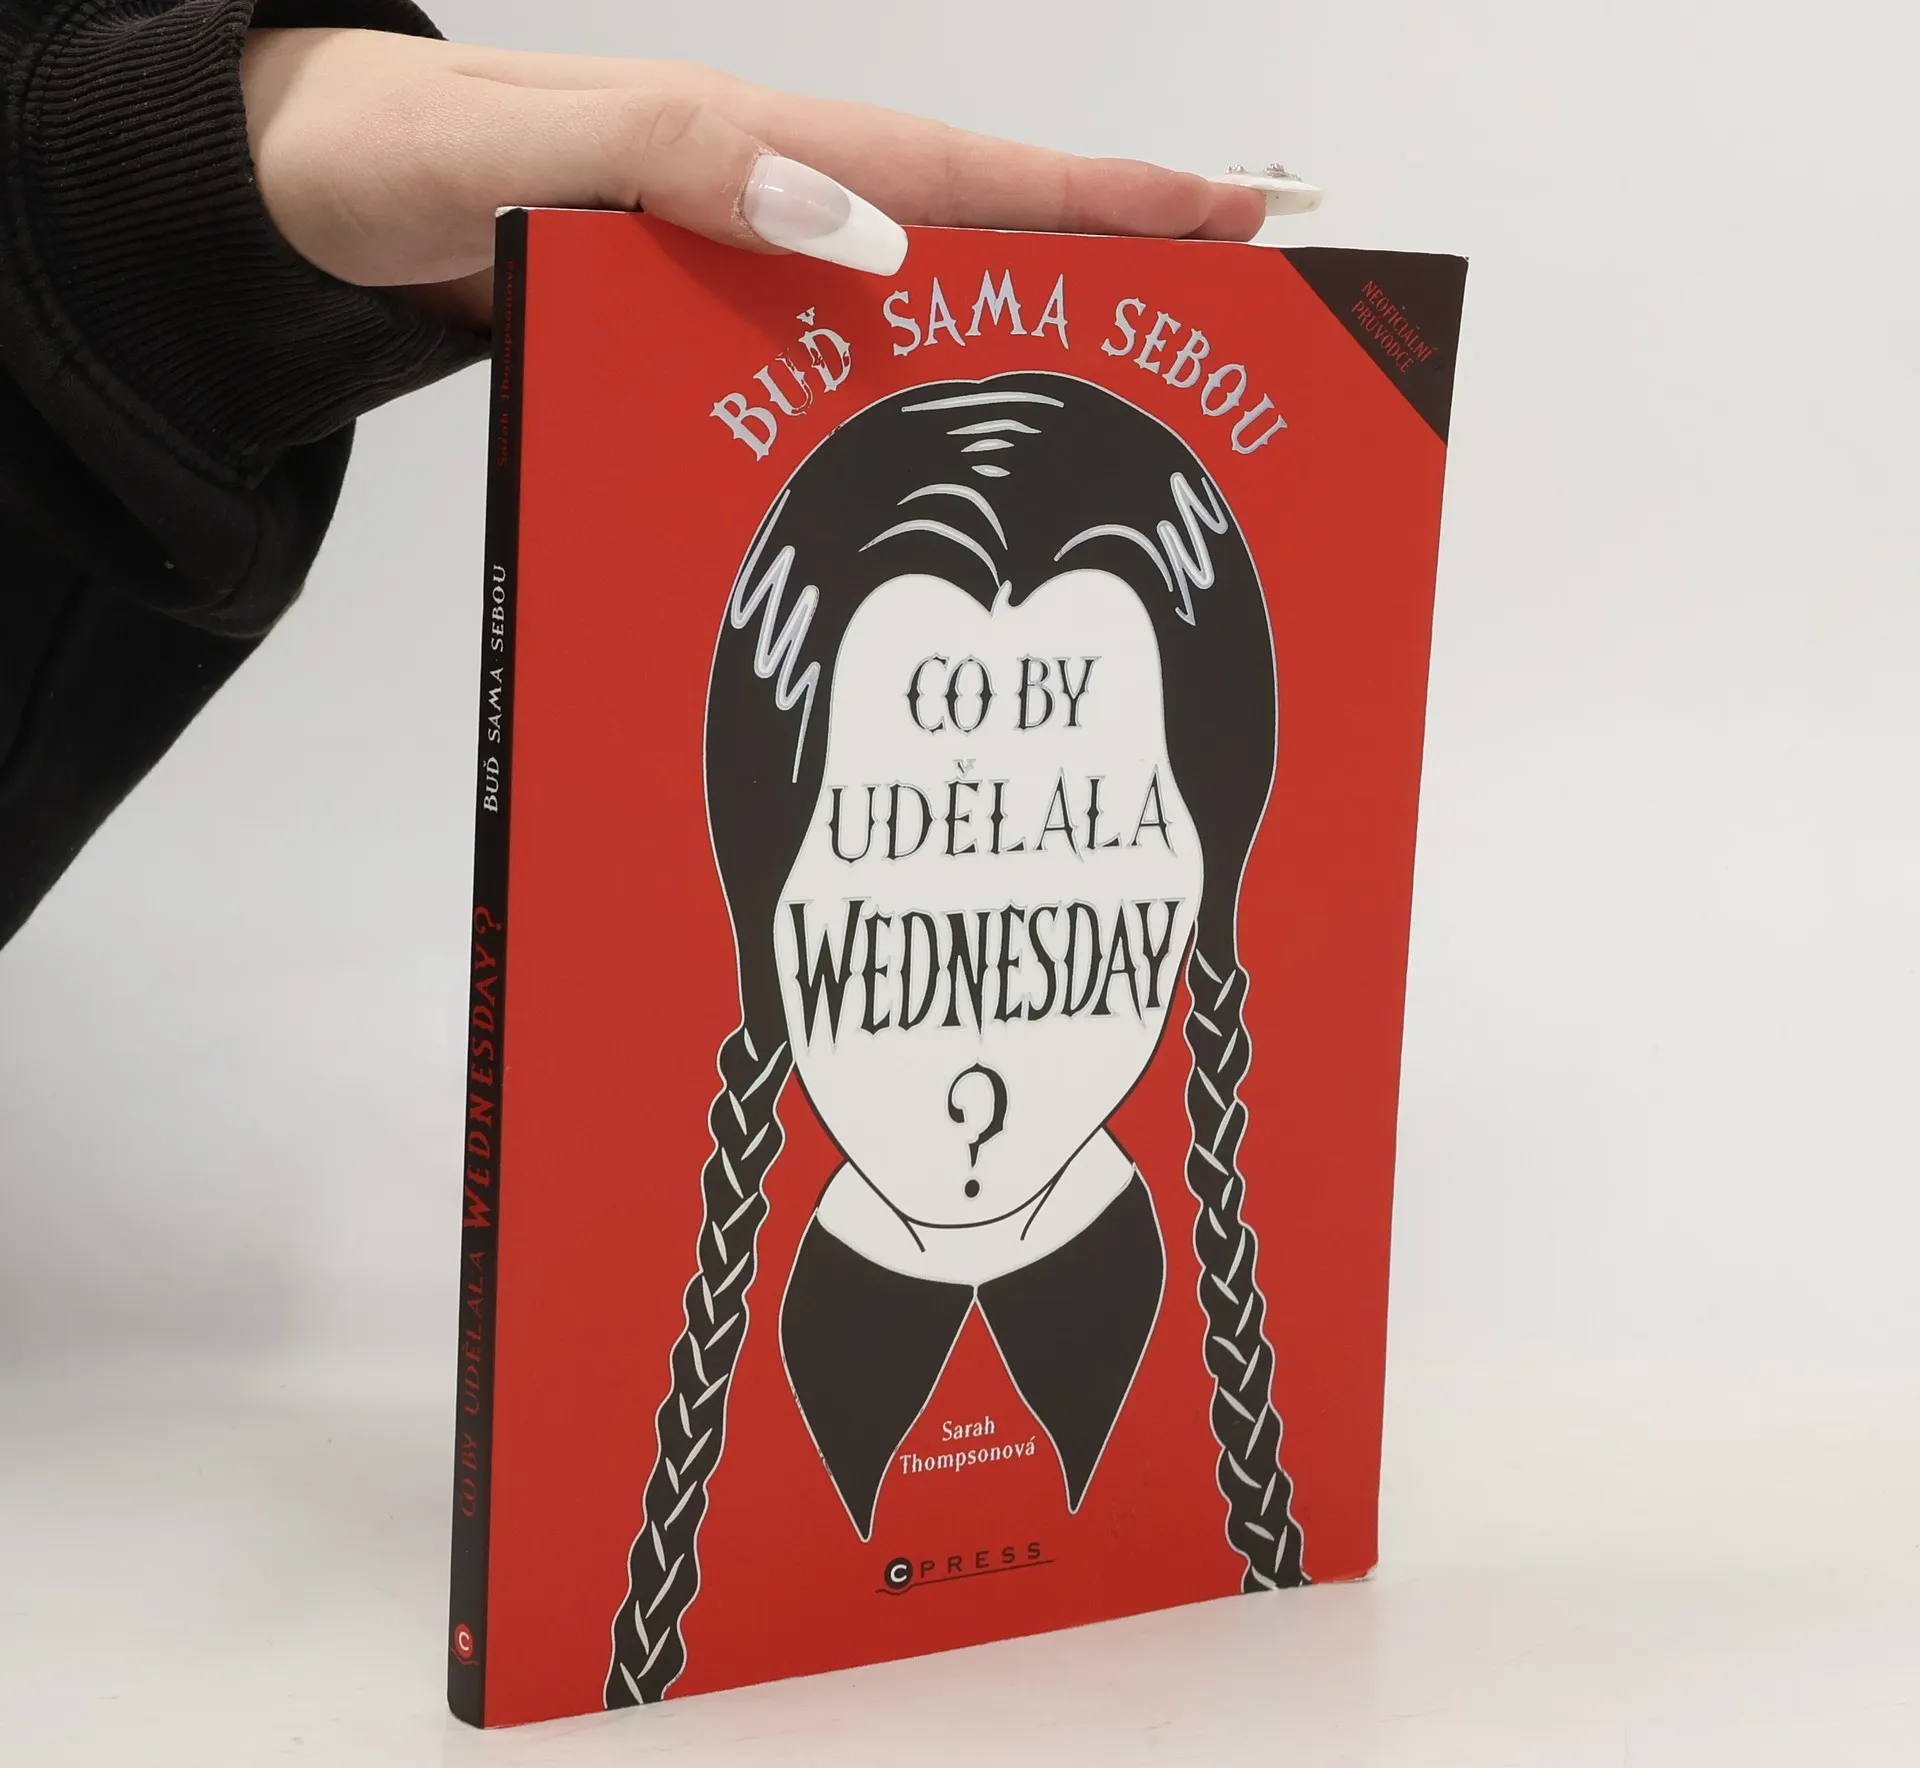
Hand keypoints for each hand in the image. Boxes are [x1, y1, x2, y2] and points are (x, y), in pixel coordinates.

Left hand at [241, 30, 1270, 328]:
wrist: (307, 195)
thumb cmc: (392, 157)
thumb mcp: (521, 147)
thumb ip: (673, 161)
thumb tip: (850, 222)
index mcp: (756, 146)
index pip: (966, 172)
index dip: (1105, 195)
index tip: (1237, 210)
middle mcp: (770, 199)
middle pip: (976, 228)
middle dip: (1112, 258)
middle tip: (1240, 303)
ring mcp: (742, 263)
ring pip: (918, 296)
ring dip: (1026, 334)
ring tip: (1134, 391)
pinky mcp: (703, 318)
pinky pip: (835, 352)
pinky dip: (911, 388)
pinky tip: (944, 453)